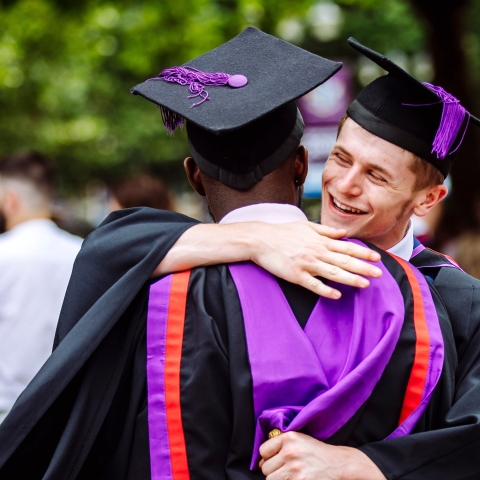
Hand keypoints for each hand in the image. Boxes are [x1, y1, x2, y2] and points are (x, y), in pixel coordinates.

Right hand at [250, 222, 381, 298]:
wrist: (260, 239)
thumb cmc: (283, 232)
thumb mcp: (306, 226)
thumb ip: (326, 230)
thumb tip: (343, 232)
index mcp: (320, 241)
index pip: (346, 247)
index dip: (363, 253)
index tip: (377, 258)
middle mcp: (316, 252)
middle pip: (344, 261)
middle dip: (363, 268)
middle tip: (379, 274)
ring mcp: (306, 264)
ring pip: (332, 273)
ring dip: (350, 279)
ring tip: (365, 285)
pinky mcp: (295, 275)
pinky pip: (313, 284)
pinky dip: (325, 290)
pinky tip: (337, 295)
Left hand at [259, 432, 385, 479]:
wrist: (338, 464)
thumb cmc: (317, 452)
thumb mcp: (299, 440)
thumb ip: (280, 445)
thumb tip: (260, 462)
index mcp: (289, 437)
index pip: (263, 451)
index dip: (267, 457)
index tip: (276, 459)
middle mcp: (290, 452)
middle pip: (265, 468)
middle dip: (273, 471)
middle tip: (286, 469)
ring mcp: (295, 469)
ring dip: (278, 479)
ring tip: (291, 475)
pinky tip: (295, 479)